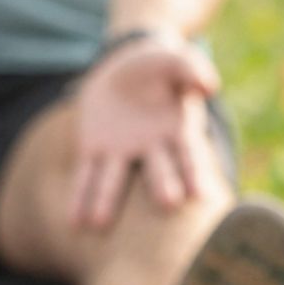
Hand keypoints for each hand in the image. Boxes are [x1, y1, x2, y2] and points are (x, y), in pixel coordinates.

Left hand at [67, 34, 221, 232]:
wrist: (125, 68)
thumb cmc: (159, 66)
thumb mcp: (175, 60)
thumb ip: (191, 70)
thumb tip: (209, 85)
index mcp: (178, 132)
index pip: (189, 156)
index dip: (194, 173)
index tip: (202, 195)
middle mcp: (151, 149)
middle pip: (157, 171)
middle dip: (162, 187)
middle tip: (168, 205)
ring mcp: (121, 151)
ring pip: (114, 179)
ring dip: (106, 201)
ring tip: (98, 224)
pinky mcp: (93, 148)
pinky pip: (85, 174)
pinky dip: (79, 196)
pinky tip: (74, 223)